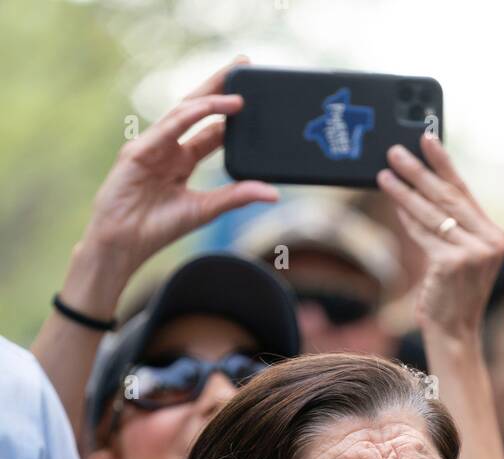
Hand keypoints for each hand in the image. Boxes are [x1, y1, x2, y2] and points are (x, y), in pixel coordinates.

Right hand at [80, 56, 277, 280]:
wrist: (123, 244)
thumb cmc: (158, 228)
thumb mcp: (205, 209)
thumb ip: (236, 196)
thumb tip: (273, 193)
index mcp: (183, 159)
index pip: (212, 129)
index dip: (232, 113)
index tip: (256, 96)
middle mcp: (169, 146)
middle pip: (198, 108)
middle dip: (221, 85)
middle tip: (245, 63)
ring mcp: (152, 145)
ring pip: (184, 110)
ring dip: (211, 94)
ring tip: (236, 81)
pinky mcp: (138, 150)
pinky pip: (169, 126)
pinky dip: (191, 115)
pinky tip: (211, 105)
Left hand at [375, 133, 503, 340]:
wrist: (456, 333)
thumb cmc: (452, 296)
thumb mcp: (459, 257)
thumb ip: (450, 228)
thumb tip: (419, 190)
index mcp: (494, 236)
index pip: (465, 192)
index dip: (444, 163)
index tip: (427, 138)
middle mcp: (489, 242)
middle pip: (448, 198)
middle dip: (419, 172)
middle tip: (396, 151)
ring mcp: (473, 253)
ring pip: (432, 214)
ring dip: (405, 190)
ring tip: (385, 172)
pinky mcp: (453, 263)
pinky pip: (424, 234)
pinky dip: (407, 217)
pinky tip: (394, 201)